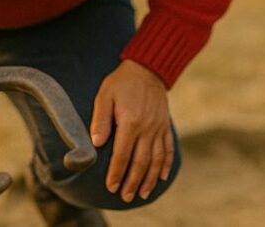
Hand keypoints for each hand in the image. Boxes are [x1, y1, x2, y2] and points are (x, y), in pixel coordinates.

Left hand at [89, 59, 172, 202]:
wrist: (148, 68)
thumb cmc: (122, 82)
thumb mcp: (105, 95)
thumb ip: (100, 120)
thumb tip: (96, 144)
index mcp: (131, 122)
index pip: (123, 155)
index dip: (116, 172)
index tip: (111, 187)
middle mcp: (148, 128)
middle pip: (141, 162)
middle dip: (133, 182)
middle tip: (125, 197)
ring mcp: (159, 128)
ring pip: (156, 160)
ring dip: (150, 179)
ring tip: (143, 193)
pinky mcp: (165, 126)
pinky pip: (168, 148)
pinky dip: (166, 164)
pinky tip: (162, 177)